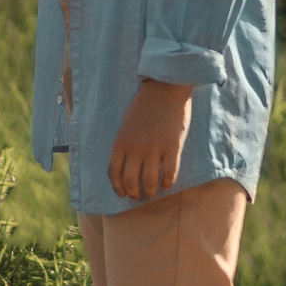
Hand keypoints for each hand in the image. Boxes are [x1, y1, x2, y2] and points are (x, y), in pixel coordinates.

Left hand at [110, 79, 192, 199]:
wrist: (165, 88)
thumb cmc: (145, 105)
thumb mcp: (127, 124)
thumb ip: (126, 143)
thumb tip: (127, 164)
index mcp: (121, 142)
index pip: (114, 172)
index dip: (118, 187)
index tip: (123, 194)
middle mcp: (135, 148)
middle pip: (130, 181)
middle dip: (134, 193)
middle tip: (139, 196)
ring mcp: (154, 149)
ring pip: (149, 182)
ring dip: (150, 191)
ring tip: (153, 193)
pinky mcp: (172, 148)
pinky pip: (169, 174)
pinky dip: (167, 183)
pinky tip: (167, 184)